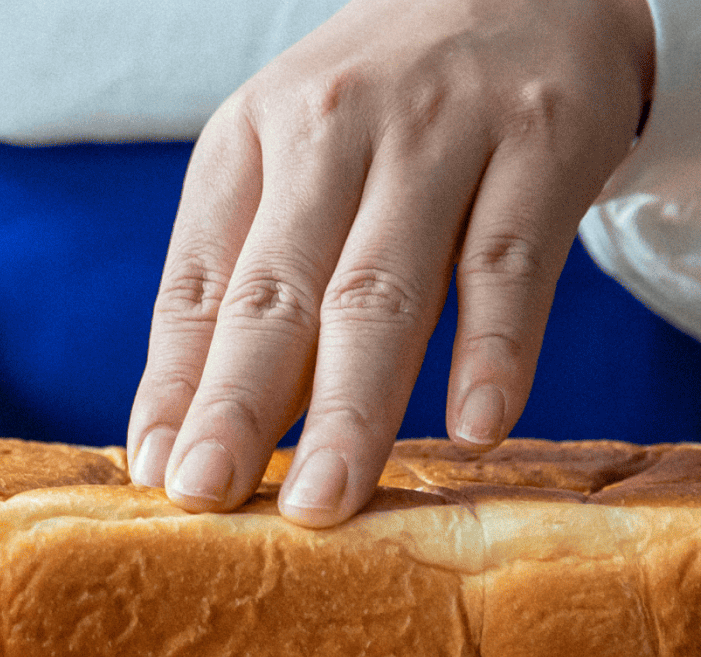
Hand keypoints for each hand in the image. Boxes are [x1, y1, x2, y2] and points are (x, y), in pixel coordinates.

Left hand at [127, 0, 653, 523]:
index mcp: (252, 141)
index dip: (175, 384)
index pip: (197, 283)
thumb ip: (241, 287)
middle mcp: (334, 129)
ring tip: (326, 499)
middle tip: (209, 498)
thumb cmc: (387, 113)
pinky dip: (497, 348)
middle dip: (239, 405)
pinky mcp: (544, 141)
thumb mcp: (292, 164)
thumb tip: (176, 438)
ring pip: (386, 288)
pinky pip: (512, 261)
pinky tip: (476, 427)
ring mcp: (443, 133)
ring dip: (353, 406)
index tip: (156, 478)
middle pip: (279, 292)